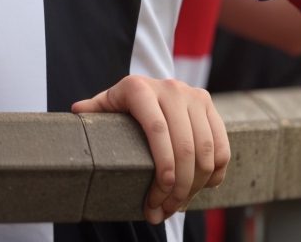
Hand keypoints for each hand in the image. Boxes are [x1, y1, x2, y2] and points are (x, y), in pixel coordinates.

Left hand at [71, 76, 228, 223]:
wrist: (148, 90)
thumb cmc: (121, 107)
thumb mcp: (105, 107)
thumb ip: (92, 112)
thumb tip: (78, 110)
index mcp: (140, 88)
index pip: (157, 129)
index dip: (163, 165)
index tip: (160, 195)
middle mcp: (171, 88)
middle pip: (185, 146)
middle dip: (178, 188)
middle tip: (164, 211)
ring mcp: (194, 96)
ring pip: (207, 151)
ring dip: (196, 186)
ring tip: (177, 205)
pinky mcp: (210, 107)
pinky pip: (222, 147)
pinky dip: (216, 174)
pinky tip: (201, 189)